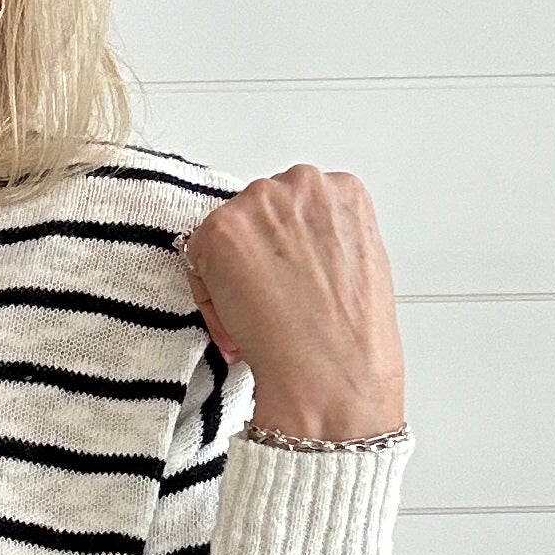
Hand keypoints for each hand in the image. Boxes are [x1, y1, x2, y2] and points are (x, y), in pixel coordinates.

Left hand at [179, 164, 405, 439]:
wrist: (332, 371)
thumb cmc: (352, 336)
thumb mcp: (359, 263)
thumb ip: (326, 238)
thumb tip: (294, 246)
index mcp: (343, 190)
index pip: (294, 204)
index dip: (284, 248)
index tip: (285, 277)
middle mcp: (302, 183)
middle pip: (258, 213)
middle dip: (256, 255)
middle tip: (268, 301)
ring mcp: (260, 202)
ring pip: (226, 234)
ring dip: (229, 274)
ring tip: (255, 317)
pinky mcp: (222, 228)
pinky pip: (196, 256)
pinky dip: (208, 293)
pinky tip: (238, 322)